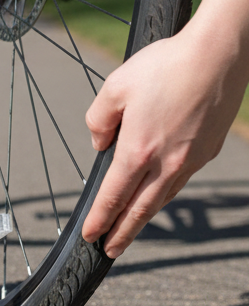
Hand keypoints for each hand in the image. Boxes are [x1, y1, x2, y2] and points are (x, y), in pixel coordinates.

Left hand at [82, 0, 248, 257]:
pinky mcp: (207, 151)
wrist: (216, 56)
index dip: (100, 218)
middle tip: (108, 249)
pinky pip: (180, 180)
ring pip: (163, 197)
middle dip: (122, 232)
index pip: (113, 195)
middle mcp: (167, 162)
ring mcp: (191, 160)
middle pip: (140, 209)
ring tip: (130, 228)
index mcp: (138, 150)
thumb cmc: (164, 66)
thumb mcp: (114, 87)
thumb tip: (99, 144)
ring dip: (144, 216)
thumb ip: (98, 120)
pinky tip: (158, 192)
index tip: (89, 234)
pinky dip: (164, 193)